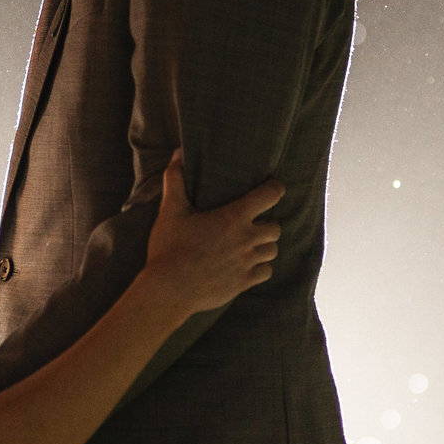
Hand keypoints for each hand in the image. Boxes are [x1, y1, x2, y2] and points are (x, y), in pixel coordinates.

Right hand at [142, 149, 282, 315]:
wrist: (169, 290)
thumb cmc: (169, 247)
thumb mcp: (170, 210)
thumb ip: (175, 180)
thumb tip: (178, 153)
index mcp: (233, 217)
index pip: (270, 196)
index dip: (275, 189)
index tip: (272, 187)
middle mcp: (246, 239)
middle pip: (275, 227)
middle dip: (266, 223)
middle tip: (252, 223)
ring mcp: (247, 263)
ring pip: (273, 250)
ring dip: (264, 245)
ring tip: (250, 244)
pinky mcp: (243, 283)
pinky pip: (266, 272)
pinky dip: (261, 267)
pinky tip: (248, 265)